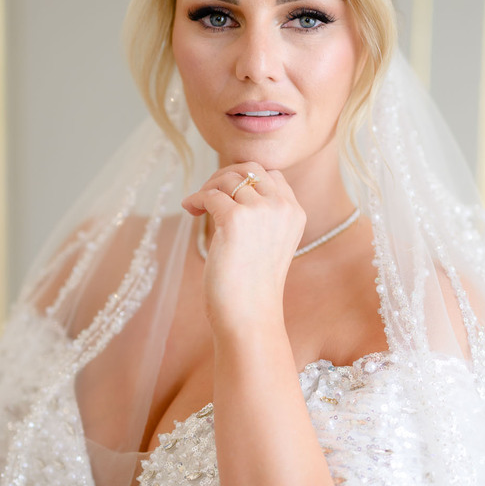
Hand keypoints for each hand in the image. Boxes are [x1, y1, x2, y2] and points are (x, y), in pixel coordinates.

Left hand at [182, 163, 305, 328]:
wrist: (250, 317)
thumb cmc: (253, 287)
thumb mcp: (268, 243)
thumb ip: (261, 215)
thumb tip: (228, 186)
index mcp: (295, 213)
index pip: (272, 175)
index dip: (246, 179)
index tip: (228, 195)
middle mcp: (282, 207)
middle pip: (250, 169)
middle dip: (225, 176)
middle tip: (208, 195)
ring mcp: (260, 211)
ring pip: (227, 179)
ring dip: (207, 188)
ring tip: (197, 207)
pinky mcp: (235, 219)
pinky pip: (210, 194)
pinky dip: (196, 199)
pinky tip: (189, 210)